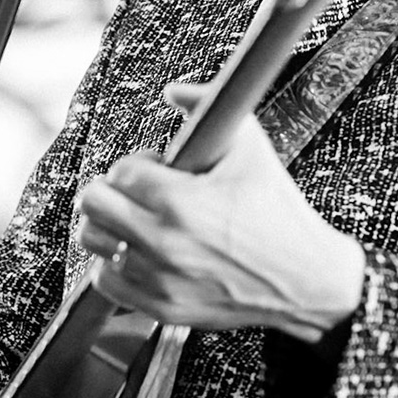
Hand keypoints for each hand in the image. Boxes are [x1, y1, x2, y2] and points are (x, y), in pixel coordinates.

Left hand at [75, 84, 365, 342]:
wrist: (305, 279)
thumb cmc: (278, 210)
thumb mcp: (252, 148)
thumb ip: (209, 106)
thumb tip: (174, 91)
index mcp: (181, 201)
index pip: (121, 171)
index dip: (139, 163)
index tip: (159, 168)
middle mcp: (163, 242)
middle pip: (93, 203)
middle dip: (112, 188)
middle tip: (136, 190)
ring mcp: (158, 278)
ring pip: (92, 240)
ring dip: (110, 223)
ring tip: (136, 218)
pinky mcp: (160, 306)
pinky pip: (105, 280)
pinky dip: (115, 263)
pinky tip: (141, 252)